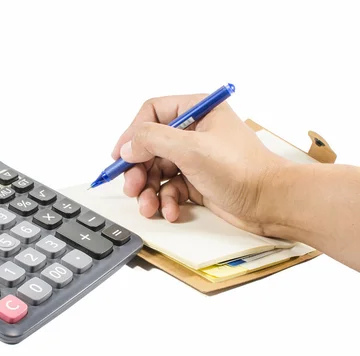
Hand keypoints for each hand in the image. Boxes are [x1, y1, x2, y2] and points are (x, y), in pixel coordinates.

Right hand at [111, 94, 290, 234]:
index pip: (152, 113)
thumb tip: (128, 146)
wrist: (270, 203)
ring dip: (148, 190)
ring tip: (148, 206)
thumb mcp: (192, 149)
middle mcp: (194, 131)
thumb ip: (154, 140)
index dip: (132, 134)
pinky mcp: (196, 180)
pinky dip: (166, 201)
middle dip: (138, 169)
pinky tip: (171, 211)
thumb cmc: (242, 170)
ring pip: (156, 170)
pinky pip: (169, 188)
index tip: (120, 155)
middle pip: (150, 145)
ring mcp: (195, 157)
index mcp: (196, 110)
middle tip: (131, 187)